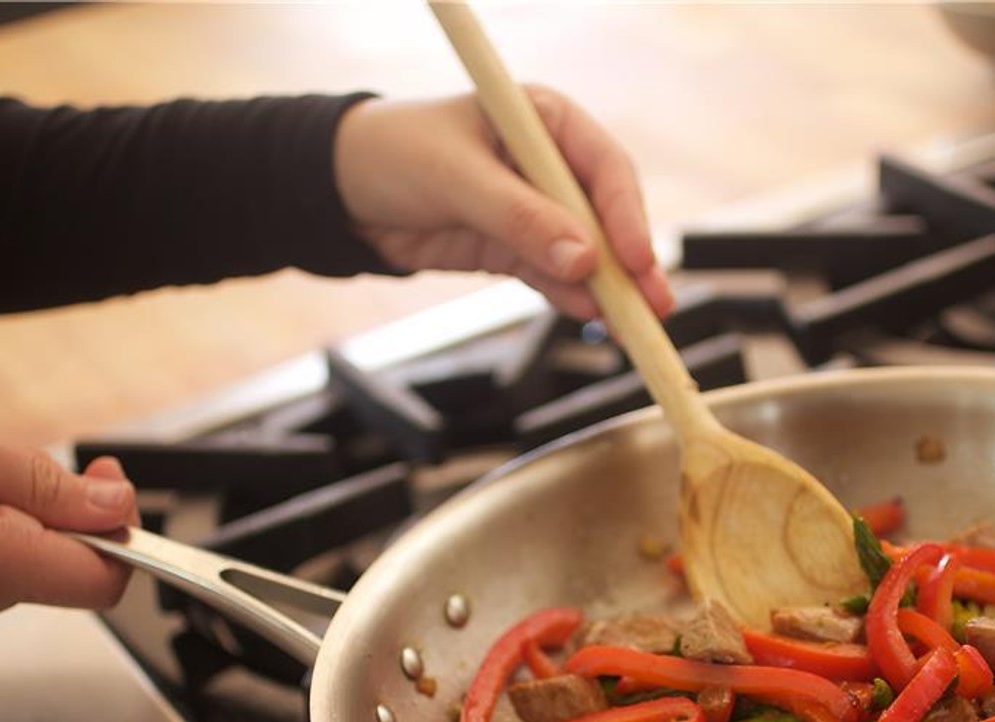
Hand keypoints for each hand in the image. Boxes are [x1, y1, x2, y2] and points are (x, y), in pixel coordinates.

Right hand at [0, 407, 137, 618]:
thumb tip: (114, 504)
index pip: (105, 577)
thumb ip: (43, 480)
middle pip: (79, 568)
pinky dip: (7, 523)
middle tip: (32, 460)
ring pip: (45, 561)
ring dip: (38, 512)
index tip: (108, 479)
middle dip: (77, 511)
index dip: (123, 530)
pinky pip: (9, 560)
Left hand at [333, 88, 674, 322]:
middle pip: (606, 218)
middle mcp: (549, 165)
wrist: (340, 192)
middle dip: (630, 263)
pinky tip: (591, 316)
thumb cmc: (392, 154)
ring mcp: (536, 211)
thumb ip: (520, 218)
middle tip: (654, 305)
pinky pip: (555, 277)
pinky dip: (573, 298)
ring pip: (586, 255)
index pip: (604, 169)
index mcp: (545, 121)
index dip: (626, 216)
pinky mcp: (516, 249)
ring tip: (634, 326)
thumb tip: (582, 259)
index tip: (635, 260)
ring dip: (609, 290)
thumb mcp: (457, 179)